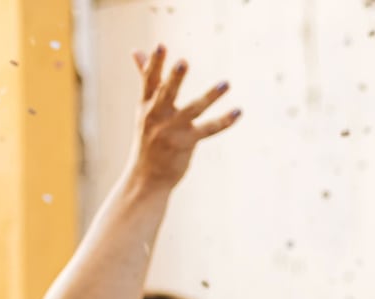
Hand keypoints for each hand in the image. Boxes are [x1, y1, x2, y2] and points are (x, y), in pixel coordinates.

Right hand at [126, 46, 240, 189]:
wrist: (147, 175)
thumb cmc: (148, 137)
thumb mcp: (144, 108)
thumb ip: (146, 78)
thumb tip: (137, 50)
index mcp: (146, 105)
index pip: (149, 80)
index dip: (154, 63)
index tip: (161, 46)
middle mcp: (157, 116)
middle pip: (167, 93)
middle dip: (175, 78)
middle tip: (184, 62)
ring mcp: (172, 130)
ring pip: (194, 109)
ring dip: (210, 97)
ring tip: (226, 84)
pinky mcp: (186, 143)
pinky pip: (209, 129)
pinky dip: (224, 121)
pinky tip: (238, 111)